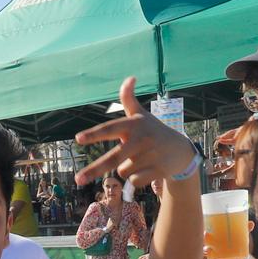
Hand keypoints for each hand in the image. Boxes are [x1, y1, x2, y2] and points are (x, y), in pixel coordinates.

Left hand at [73, 77, 196, 187]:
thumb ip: (129, 99)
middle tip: (78, 179)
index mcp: (133, 125)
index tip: (78, 138)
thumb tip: (130, 77)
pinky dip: (137, 179)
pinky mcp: (159, 170)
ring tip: (140, 159)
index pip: (110, 128)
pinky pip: (135, 181)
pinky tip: (148, 169)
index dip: (94, 134)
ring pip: (123, 171)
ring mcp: (151, 156)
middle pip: (113, 158)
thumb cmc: (153, 131)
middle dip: (94, 169)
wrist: (180, 150)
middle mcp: (141, 140)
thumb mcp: (141, 115)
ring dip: (126, 169)